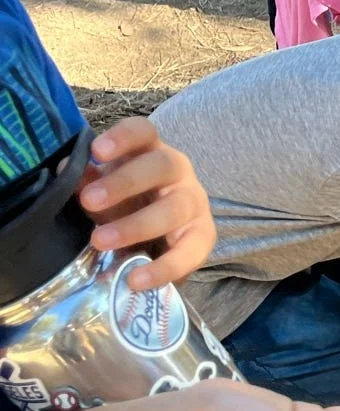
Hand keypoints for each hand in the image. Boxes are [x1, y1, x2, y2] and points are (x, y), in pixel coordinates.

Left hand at [81, 119, 216, 288]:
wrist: (166, 234)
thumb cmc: (129, 203)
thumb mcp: (106, 191)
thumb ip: (88, 182)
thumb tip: (64, 170)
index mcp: (150, 151)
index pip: (143, 132)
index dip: (123, 138)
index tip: (97, 151)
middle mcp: (177, 171)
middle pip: (160, 166)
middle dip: (124, 183)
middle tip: (88, 200)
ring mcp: (194, 203)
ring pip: (173, 209)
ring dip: (135, 226)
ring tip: (100, 241)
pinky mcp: (203, 236)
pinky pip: (189, 252)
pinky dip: (163, 268)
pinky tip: (135, 279)